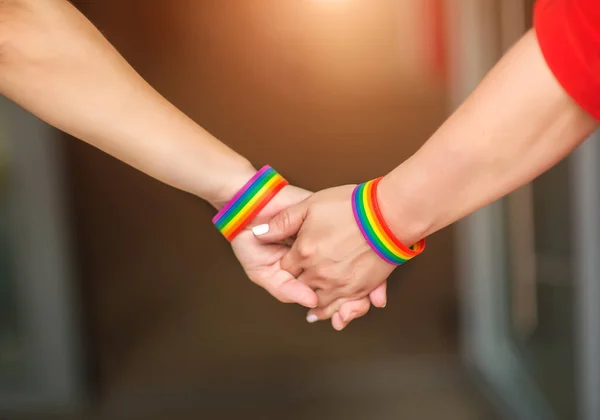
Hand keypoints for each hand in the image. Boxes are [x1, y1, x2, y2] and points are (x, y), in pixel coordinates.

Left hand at [252, 185, 392, 324]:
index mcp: (303, 253)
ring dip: (315, 305)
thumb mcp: (309, 205)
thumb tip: (258, 233)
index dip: (289, 264)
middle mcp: (317, 273)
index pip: (287, 268)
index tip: (292, 261)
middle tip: (302, 285)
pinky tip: (335, 316)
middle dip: (300, 285)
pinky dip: (335, 312)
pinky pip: (341, 307)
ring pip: (319, 302)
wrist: (386, 213)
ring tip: (312, 313)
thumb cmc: (349, 205)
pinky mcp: (359, 289)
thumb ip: (282, 222)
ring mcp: (339, 283)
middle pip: (302, 286)